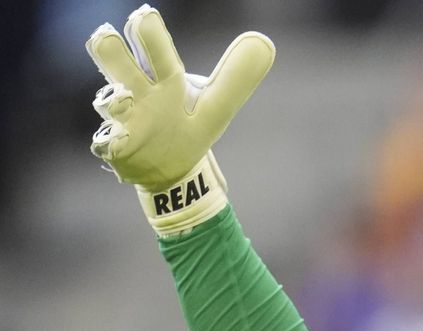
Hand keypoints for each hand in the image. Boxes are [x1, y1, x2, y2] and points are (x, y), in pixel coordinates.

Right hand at [86, 4, 274, 235]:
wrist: (169, 168)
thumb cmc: (188, 125)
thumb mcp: (216, 105)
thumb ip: (236, 77)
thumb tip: (264, 43)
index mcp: (165, 80)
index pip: (159, 54)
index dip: (151, 37)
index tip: (144, 16)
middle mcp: (139, 94)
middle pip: (122, 68)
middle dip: (114, 54)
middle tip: (105, 35)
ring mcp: (125, 120)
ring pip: (110, 103)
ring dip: (111, 98)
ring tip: (118, 95)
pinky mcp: (117, 149)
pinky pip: (108, 143)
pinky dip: (110, 141)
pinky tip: (113, 140)